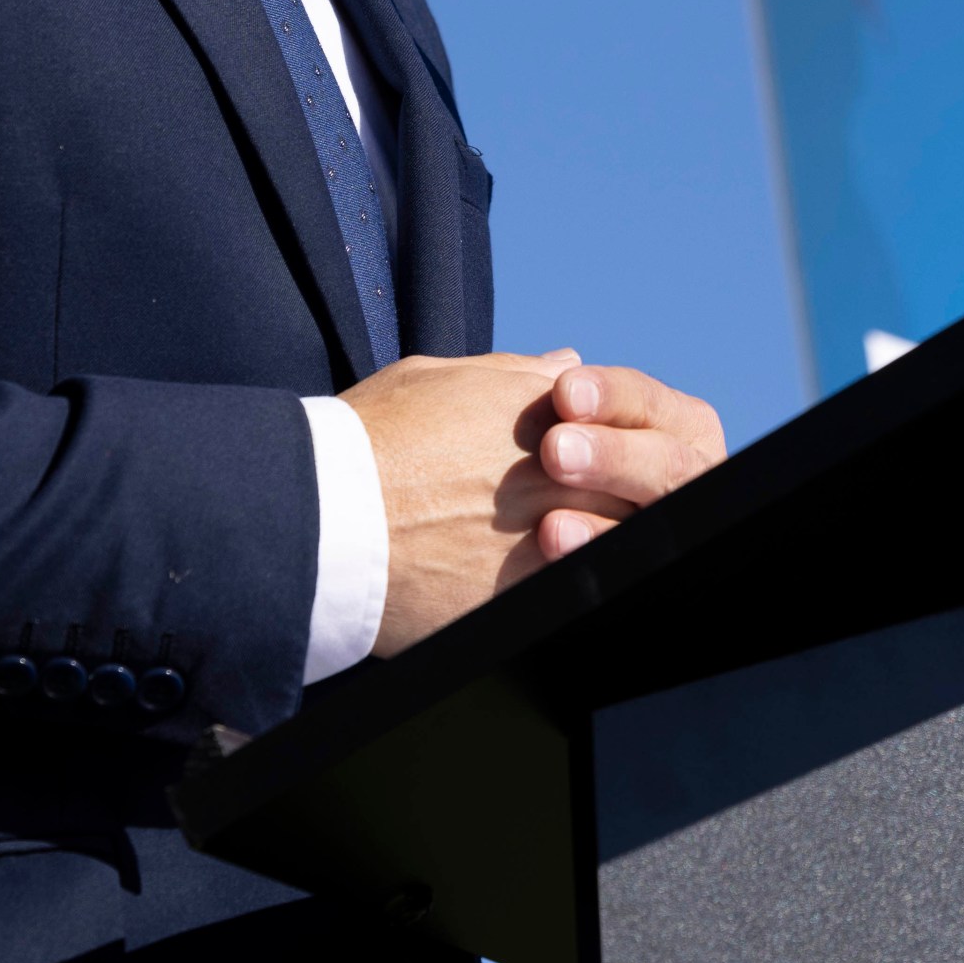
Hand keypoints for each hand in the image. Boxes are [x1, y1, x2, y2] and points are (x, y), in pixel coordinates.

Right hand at [338, 352, 727, 654]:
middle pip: (640, 491)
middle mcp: (560, 478)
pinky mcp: (524, 599)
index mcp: (546, 416)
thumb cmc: (370, 439)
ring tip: (569, 544)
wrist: (322, 517)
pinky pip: (578, 591)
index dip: (627, 446)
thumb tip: (566, 363)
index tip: (605, 460)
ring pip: (618, 543)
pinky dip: (574, 583)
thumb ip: (515, 375)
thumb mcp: (442, 379)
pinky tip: (550, 581)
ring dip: (606, 541)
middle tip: (603, 505)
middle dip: (635, 497)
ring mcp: (547, 542)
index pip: (631, 428)